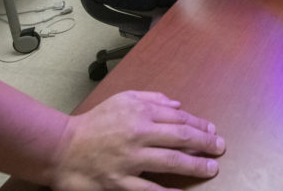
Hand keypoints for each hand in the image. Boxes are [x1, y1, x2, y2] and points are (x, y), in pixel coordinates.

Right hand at [52, 91, 224, 190]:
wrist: (62, 148)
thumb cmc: (93, 123)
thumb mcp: (122, 100)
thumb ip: (152, 99)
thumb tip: (178, 104)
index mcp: (140, 112)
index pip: (178, 118)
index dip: (199, 125)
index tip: (212, 131)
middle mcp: (138, 133)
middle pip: (180, 138)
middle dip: (205, 143)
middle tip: (220, 148)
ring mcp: (130, 159)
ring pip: (170, 161)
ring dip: (195, 165)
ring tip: (211, 168)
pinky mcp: (120, 182)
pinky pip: (149, 189)